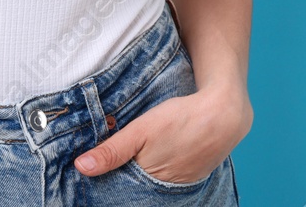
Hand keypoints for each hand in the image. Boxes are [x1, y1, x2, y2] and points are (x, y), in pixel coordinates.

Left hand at [74, 86, 251, 183]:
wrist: (224, 114)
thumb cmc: (182, 119)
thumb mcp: (141, 130)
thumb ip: (112, 151)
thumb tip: (81, 167)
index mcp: (148, 182)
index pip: (119, 189)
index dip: (106, 178)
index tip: (92, 170)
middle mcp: (165, 190)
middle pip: (135, 187)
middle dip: (122, 176)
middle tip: (111, 159)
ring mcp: (180, 185)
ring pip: (150, 182)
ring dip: (140, 172)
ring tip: (134, 155)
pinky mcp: (192, 175)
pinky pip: (167, 178)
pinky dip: (157, 168)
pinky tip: (154, 155)